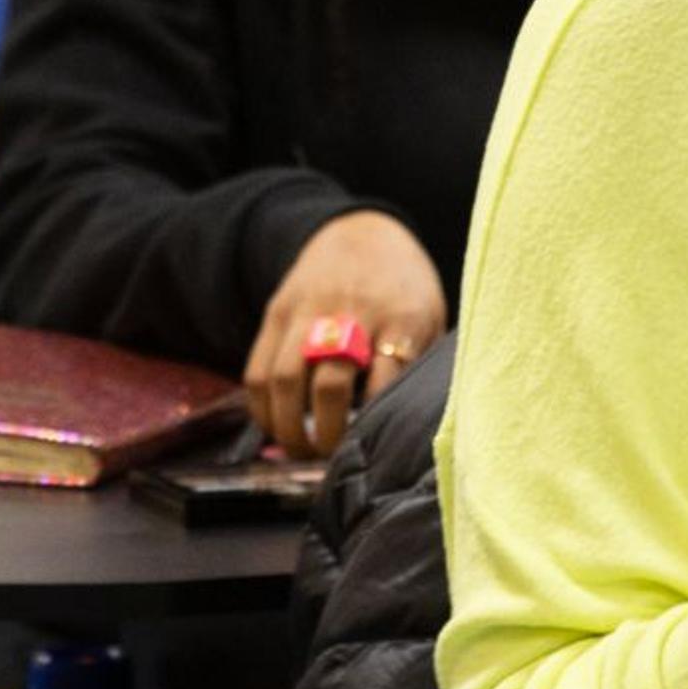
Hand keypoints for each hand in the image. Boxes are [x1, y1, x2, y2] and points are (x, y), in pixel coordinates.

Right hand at [245, 210, 446, 457]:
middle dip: (327, 433)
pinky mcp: (277, 312)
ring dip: (287, 427)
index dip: (374, 424)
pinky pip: (257, 370)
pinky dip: (261, 408)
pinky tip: (275, 426)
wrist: (361, 231)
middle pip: (331, 384)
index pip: (386, 381)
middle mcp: (352, 313)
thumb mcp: (430, 318)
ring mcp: (308, 311)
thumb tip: (414, 428)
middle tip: (330, 457)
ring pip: (284, 380)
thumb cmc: (405, 289)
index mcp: (401, 318)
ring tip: (300, 450)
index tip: (372, 449)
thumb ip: (420, 366)